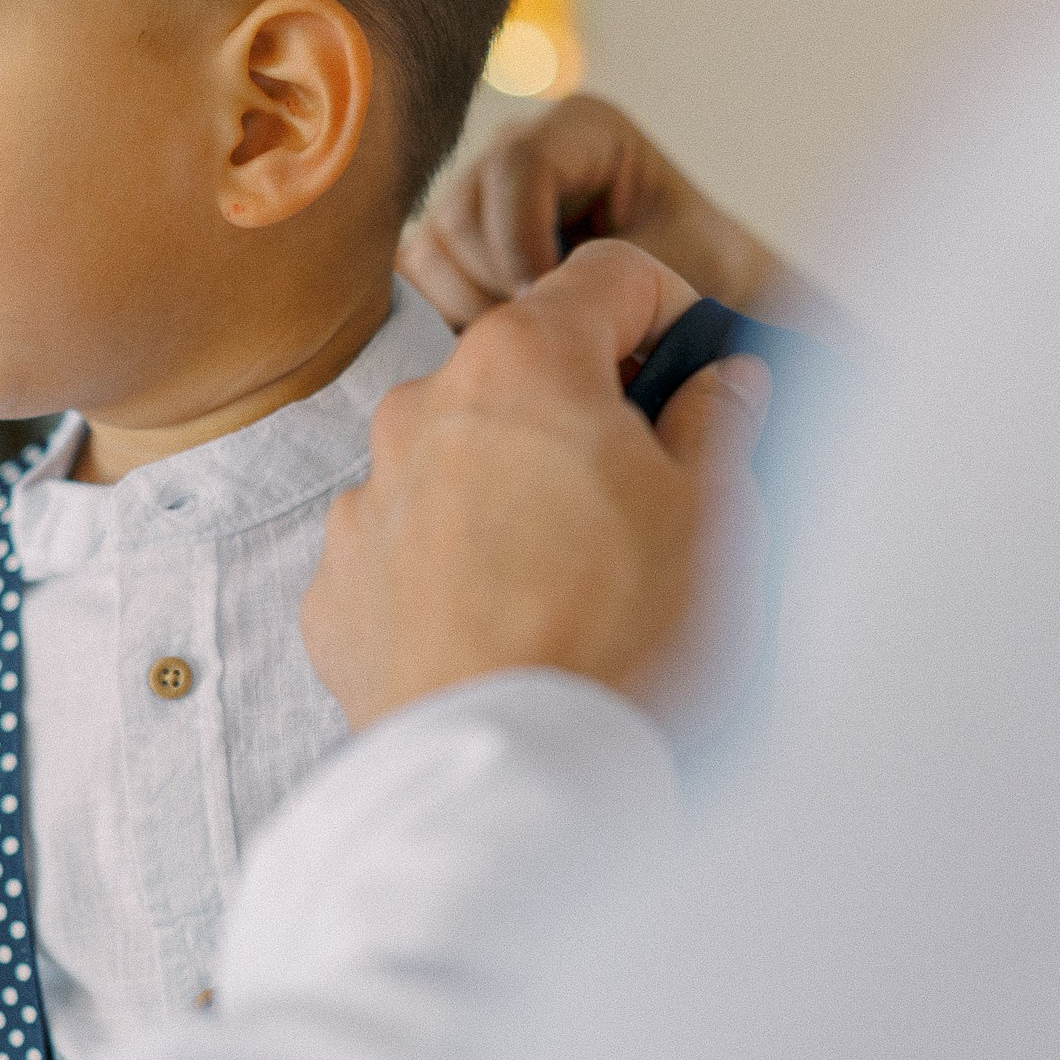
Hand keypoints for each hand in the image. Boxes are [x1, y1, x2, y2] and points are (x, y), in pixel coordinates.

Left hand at [303, 239, 771, 740]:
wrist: (518, 786)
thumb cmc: (631, 641)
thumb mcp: (719, 518)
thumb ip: (721, 422)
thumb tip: (724, 381)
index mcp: (523, 361)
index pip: (607, 274)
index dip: (669, 310)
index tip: (698, 372)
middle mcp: (422, 410)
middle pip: (522, 370)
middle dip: (585, 411)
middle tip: (647, 493)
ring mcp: (364, 503)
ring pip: (457, 459)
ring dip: (513, 490)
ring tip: (573, 582)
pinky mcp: (335, 592)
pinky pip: (406, 550)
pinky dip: (453, 570)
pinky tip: (506, 631)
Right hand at [401, 93, 841, 339]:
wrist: (697, 303)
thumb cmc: (700, 278)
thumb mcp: (670, 269)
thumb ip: (606, 277)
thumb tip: (529, 305)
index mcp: (581, 130)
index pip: (516, 165)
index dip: (520, 241)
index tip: (549, 306)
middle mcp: (516, 150)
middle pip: (459, 211)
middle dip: (494, 287)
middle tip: (545, 342)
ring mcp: (476, 197)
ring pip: (429, 252)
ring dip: (469, 311)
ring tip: (531, 348)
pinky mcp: (451, 248)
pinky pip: (417, 285)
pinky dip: (450, 323)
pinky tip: (503, 349)